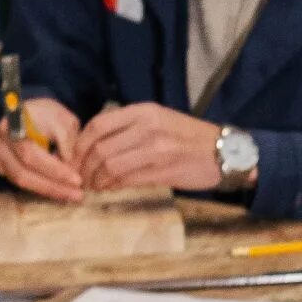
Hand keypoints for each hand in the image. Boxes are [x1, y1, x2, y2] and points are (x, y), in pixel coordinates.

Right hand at [0, 98, 85, 202]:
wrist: (24, 114)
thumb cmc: (47, 115)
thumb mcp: (63, 120)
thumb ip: (67, 140)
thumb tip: (71, 166)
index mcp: (12, 126)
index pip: (30, 154)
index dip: (54, 169)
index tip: (77, 180)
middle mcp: (0, 143)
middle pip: (23, 172)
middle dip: (53, 186)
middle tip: (78, 195)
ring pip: (20, 180)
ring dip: (48, 190)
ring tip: (72, 196)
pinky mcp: (1, 167)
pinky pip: (21, 183)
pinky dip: (41, 188)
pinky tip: (61, 192)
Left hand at [76, 103, 229, 193]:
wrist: (227, 152)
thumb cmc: (191, 137)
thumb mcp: (161, 120)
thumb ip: (130, 127)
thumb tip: (96, 143)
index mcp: (144, 112)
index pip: (98, 125)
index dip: (79, 144)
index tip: (73, 156)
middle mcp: (148, 128)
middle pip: (100, 148)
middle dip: (83, 166)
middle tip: (79, 176)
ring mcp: (157, 150)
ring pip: (110, 166)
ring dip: (96, 179)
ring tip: (93, 185)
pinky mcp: (164, 171)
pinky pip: (128, 180)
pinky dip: (112, 186)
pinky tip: (109, 188)